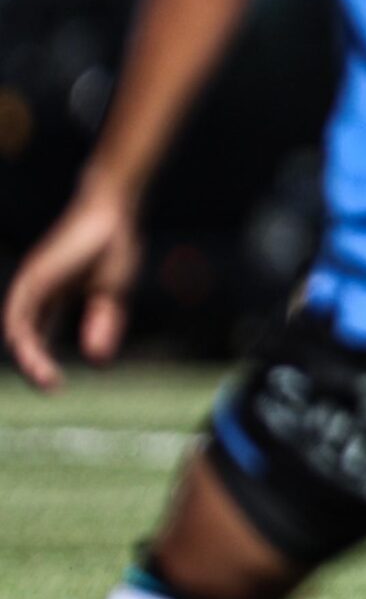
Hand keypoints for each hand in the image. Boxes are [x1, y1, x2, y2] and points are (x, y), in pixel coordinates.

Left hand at [4, 185, 142, 390]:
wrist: (112, 212)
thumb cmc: (113, 248)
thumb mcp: (111, 294)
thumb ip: (103, 324)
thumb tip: (97, 361)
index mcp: (54, 297)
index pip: (40, 337)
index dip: (44, 362)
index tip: (58, 386)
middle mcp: (36, 292)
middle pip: (26, 336)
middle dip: (34, 366)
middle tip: (51, 387)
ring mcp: (33, 283)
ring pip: (19, 328)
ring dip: (28, 355)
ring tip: (44, 377)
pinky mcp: (37, 275)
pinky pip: (20, 311)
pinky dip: (23, 333)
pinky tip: (31, 349)